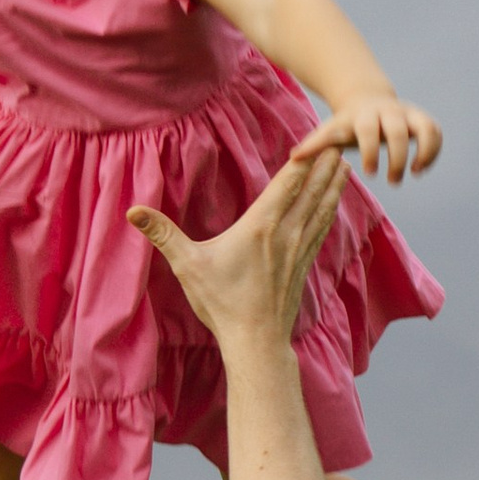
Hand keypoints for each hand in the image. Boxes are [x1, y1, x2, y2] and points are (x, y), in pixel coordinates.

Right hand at [129, 150, 350, 346]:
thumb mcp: (187, 266)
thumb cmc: (222, 303)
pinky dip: (329, 212)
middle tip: (341, 140)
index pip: (287, 184)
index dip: (304, 159)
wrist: (256, 341)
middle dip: (325, 164)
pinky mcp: (302, 266)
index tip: (319, 138)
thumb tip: (133, 212)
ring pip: (321, 209)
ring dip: (334, 185)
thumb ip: (163, 235)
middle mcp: (285, 234)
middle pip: (311, 191)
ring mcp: (298, 250)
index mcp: (261, 227)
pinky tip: (333, 206)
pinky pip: (320, 231)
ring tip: (345, 164)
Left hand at [293, 94, 440, 182]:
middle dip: (396, 158)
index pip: (368, 131)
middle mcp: (388, 112)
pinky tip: (420, 168)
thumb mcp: (329, 131)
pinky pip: (435, 132)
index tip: (369, 174)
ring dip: (424, 152)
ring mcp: (407, 114)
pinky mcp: (422, 119)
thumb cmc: (345, 124)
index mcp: (363, 117)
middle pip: (398, 133)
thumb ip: (314, 144)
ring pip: (426, 128)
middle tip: (391, 181)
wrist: (366, 100)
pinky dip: (433, 151)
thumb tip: (293, 158)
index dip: (370, 151)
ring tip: (415, 173)